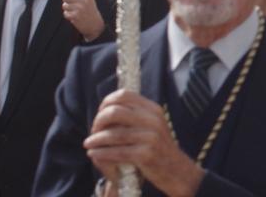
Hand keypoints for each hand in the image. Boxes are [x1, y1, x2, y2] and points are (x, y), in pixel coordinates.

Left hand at [62, 0, 104, 41]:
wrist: (95, 24)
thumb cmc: (90, 9)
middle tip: (71, 1)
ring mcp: (79, 8)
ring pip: (64, 5)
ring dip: (67, 8)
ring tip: (75, 10)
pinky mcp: (75, 16)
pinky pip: (65, 13)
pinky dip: (68, 15)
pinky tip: (75, 15)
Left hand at [84, 89, 203, 195]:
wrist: (176, 169)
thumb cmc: (157, 147)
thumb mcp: (152, 126)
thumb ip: (134, 116)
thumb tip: (106, 110)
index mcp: (153, 109)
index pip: (124, 95)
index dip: (106, 103)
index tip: (100, 114)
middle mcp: (153, 120)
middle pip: (115, 112)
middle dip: (99, 121)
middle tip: (94, 130)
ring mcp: (151, 137)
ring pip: (113, 134)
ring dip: (96, 139)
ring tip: (88, 144)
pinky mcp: (146, 155)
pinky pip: (117, 152)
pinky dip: (101, 152)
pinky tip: (94, 153)